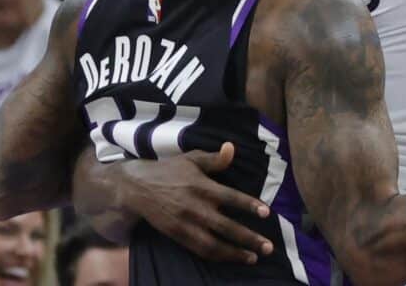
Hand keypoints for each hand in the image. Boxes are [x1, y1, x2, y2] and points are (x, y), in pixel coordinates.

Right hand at [117, 142, 273, 263]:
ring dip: (235, 253)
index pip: (230, 197)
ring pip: (213, 244)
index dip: (249, 205)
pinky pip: (199, 250)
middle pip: (226, 226)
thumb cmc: (169, 170)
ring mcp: (186, 224)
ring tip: (253, 258)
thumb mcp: (191, 159)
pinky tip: (231, 258)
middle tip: (268, 247)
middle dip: (248, 238)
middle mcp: (195, 207)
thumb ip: (214, 159)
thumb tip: (232, 148)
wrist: (137, 187)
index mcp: (202, 186)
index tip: (266, 213)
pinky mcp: (177, 235)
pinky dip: (217, 256)